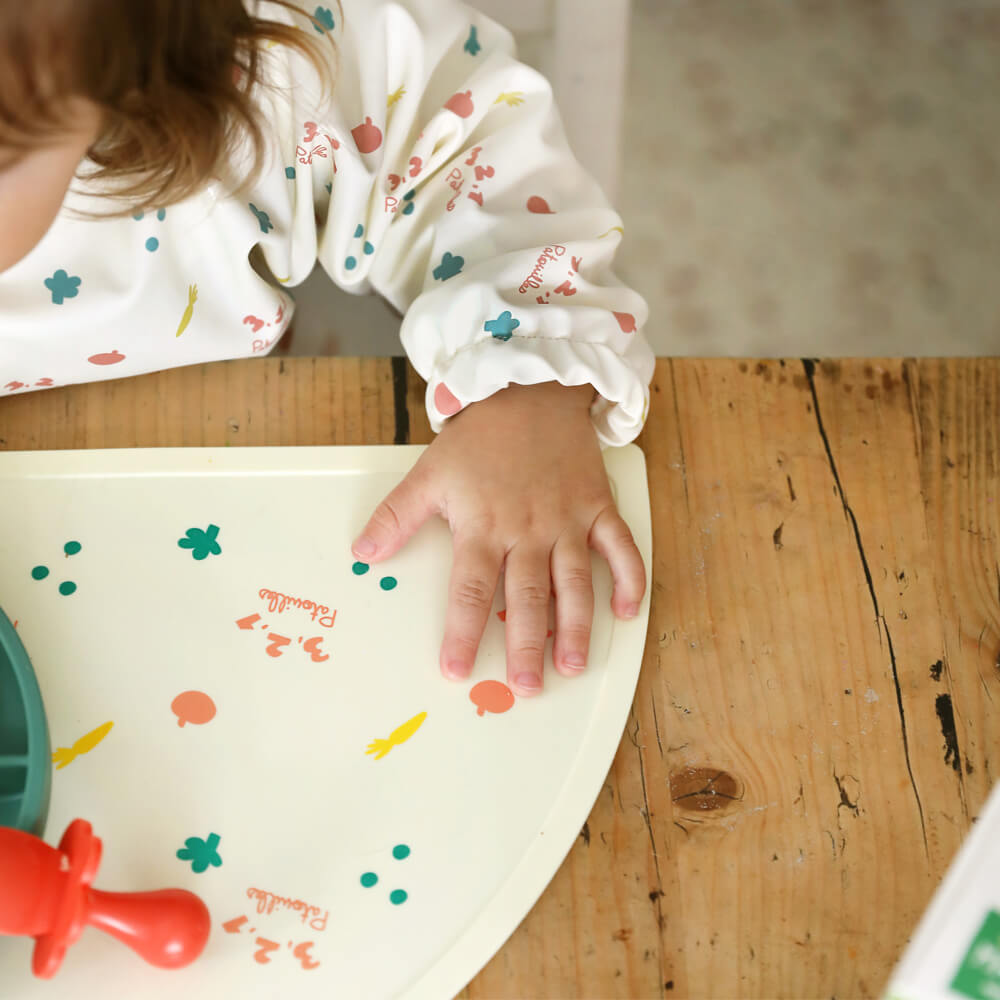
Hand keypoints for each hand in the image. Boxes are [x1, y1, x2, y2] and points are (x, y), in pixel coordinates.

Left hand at [351, 381, 645, 695]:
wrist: (528, 391)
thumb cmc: (479, 437)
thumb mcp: (429, 473)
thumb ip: (396, 516)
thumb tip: (362, 554)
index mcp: (483, 525)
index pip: (470, 590)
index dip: (462, 632)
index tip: (456, 669)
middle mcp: (528, 530)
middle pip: (526, 596)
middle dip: (526, 646)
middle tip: (526, 686)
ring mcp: (567, 519)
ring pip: (574, 582)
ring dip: (575, 626)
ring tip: (572, 665)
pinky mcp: (597, 506)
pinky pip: (619, 546)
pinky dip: (628, 578)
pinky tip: (626, 611)